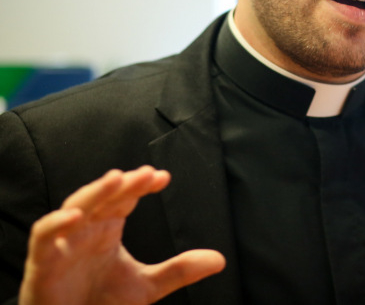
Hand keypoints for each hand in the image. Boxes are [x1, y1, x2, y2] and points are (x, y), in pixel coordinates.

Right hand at [19, 166, 225, 304]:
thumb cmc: (100, 302)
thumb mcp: (146, 287)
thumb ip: (179, 271)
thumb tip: (219, 260)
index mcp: (108, 227)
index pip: (126, 197)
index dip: (142, 184)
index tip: (163, 177)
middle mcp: (86, 228)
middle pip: (104, 195)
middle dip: (124, 182)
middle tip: (147, 174)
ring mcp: (63, 242)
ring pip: (76, 205)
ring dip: (95, 191)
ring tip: (116, 179)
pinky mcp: (42, 262)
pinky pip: (43, 235)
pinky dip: (56, 222)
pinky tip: (76, 215)